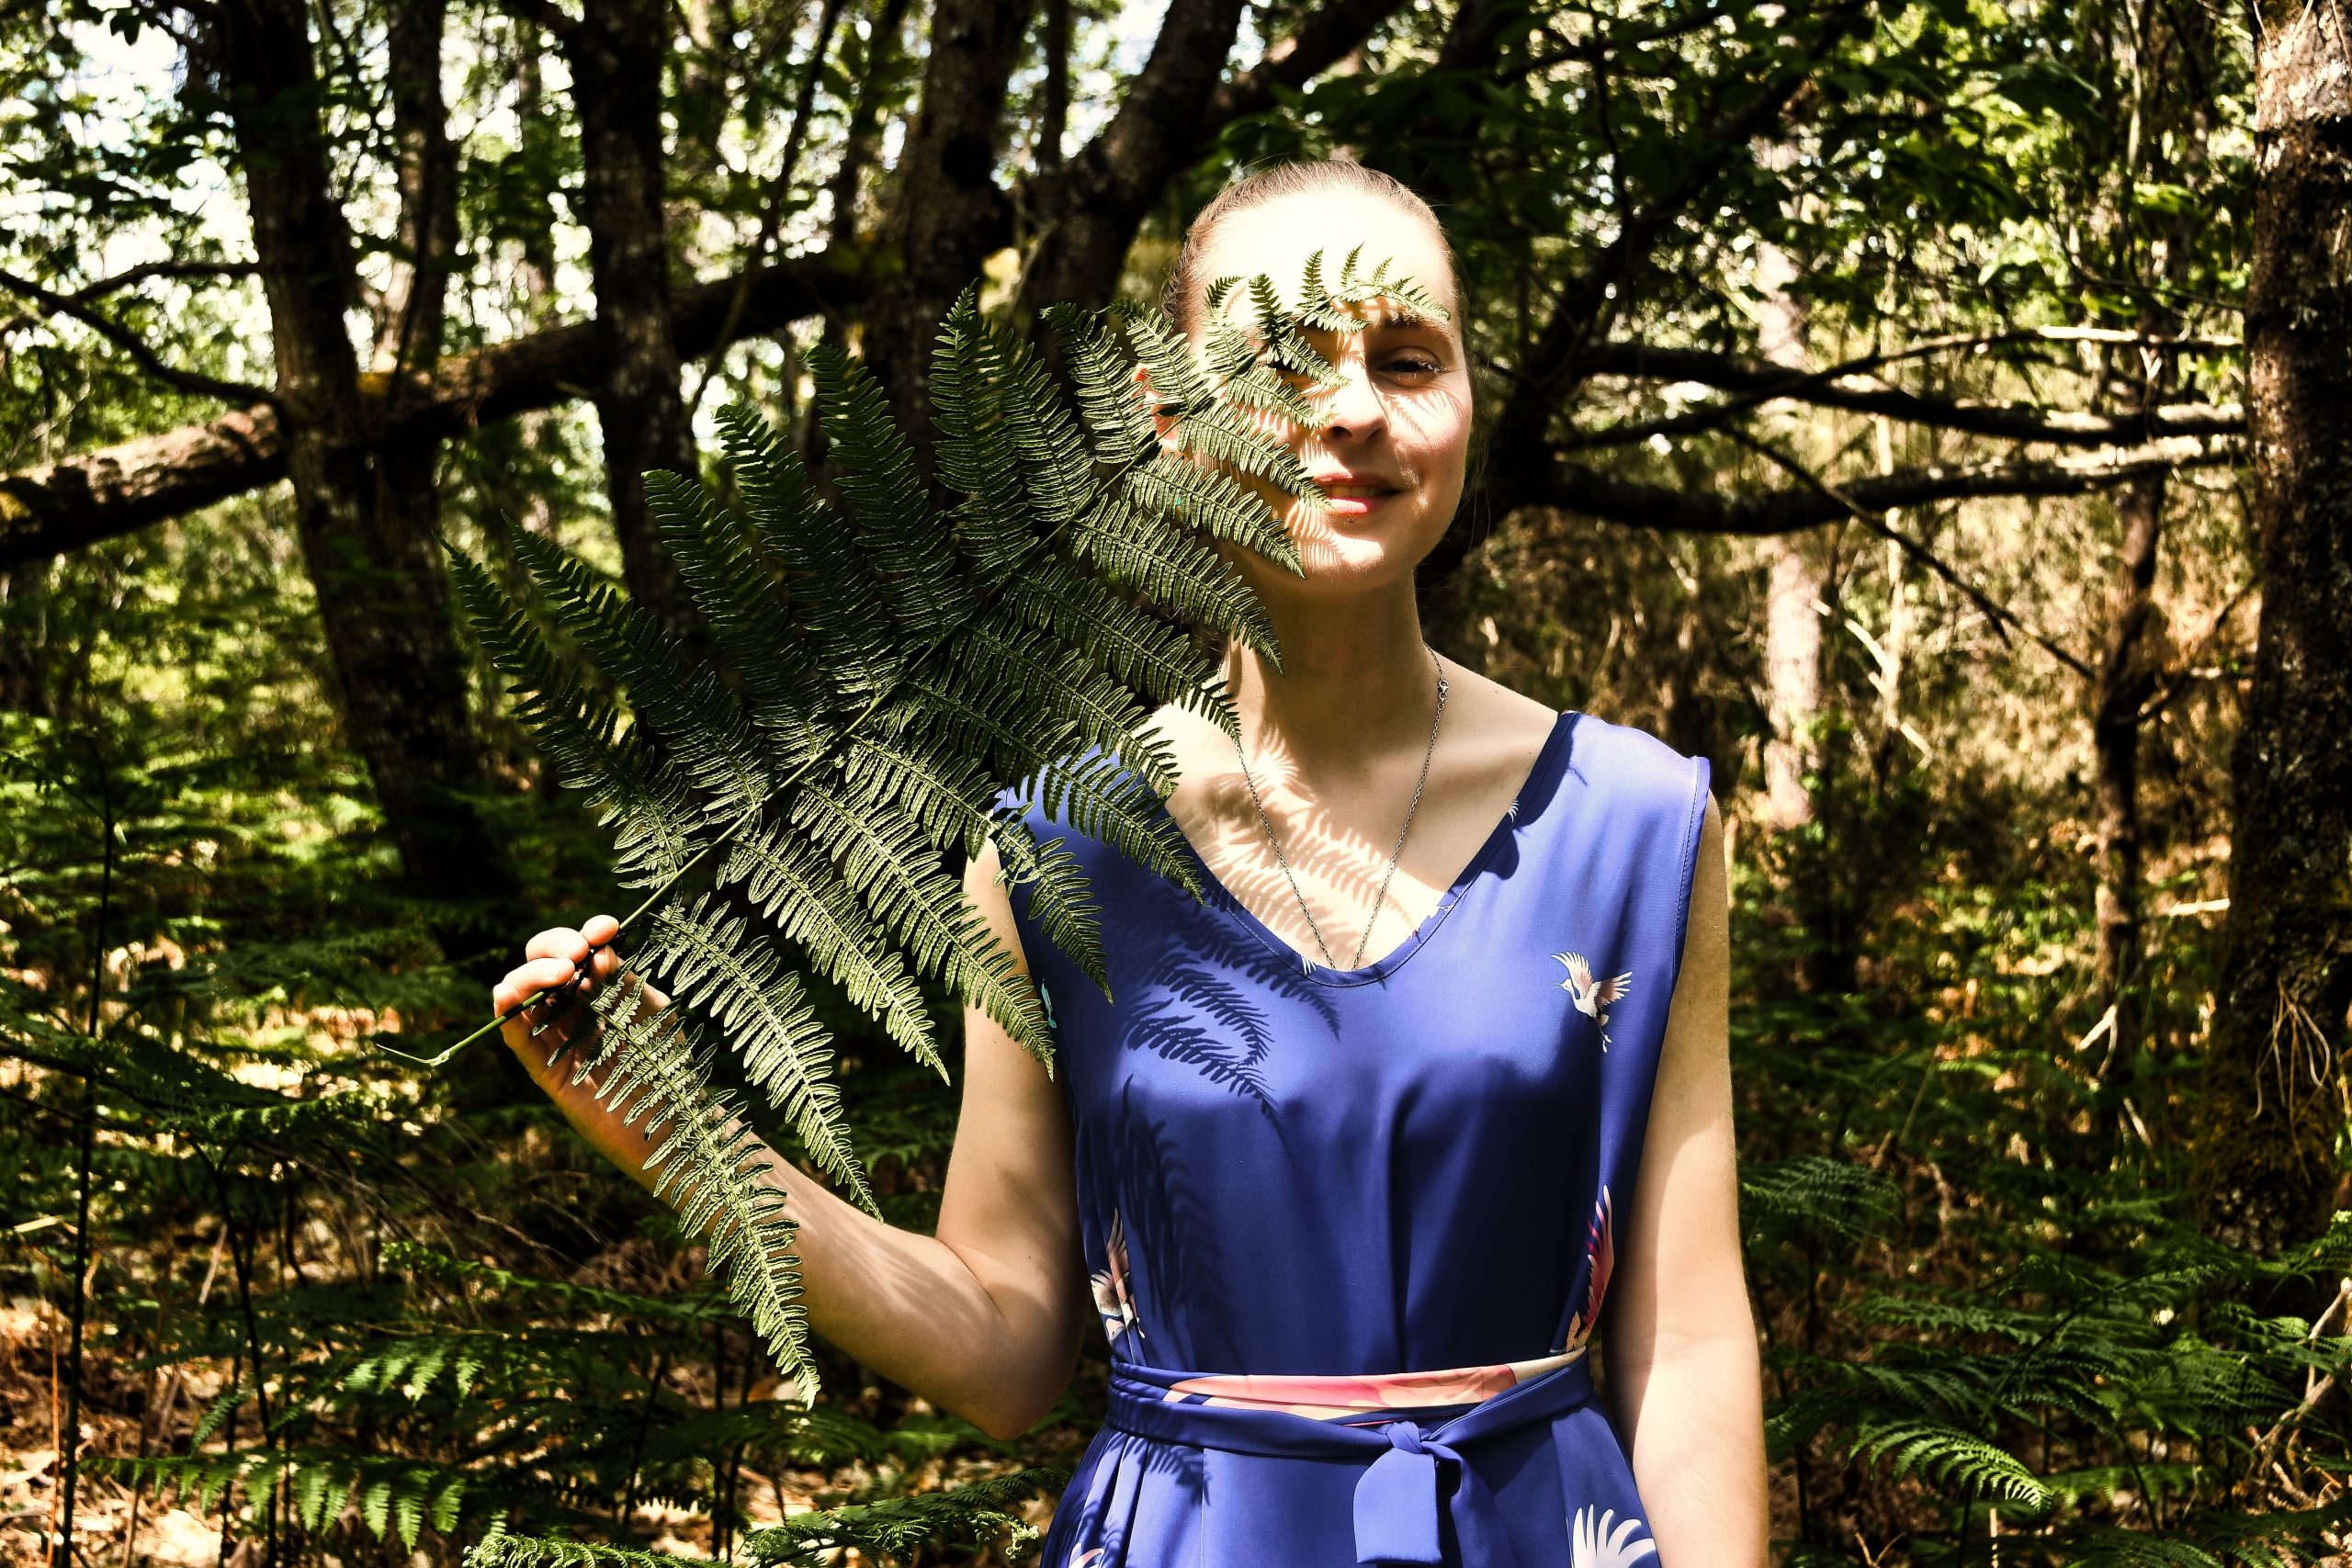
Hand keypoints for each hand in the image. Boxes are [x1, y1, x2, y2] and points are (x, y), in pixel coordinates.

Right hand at [494, 914, 655, 1074]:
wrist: (669, 1115)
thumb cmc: (666, 1060)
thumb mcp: (652, 1011)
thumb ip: (624, 982)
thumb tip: (597, 952)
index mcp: (598, 986)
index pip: (578, 948)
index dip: (587, 932)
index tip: (607, 928)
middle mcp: (570, 1005)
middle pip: (541, 961)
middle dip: (554, 946)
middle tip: (578, 953)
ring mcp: (554, 1033)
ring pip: (519, 993)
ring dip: (531, 974)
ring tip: (561, 972)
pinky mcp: (543, 1066)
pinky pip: (515, 1035)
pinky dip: (506, 1012)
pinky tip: (510, 997)